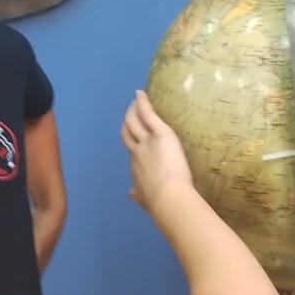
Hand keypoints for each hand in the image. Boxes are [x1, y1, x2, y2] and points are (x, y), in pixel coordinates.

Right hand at [121, 90, 193, 212]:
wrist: (167, 196)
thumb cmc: (158, 201)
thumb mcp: (143, 197)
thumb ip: (137, 193)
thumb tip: (131, 193)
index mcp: (135, 165)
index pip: (131, 148)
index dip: (130, 140)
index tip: (132, 136)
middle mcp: (136, 150)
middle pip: (127, 131)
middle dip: (127, 121)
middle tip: (129, 113)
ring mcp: (146, 140)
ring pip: (134, 121)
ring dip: (133, 110)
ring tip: (135, 102)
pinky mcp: (160, 132)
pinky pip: (147, 114)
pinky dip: (142, 103)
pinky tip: (140, 94)